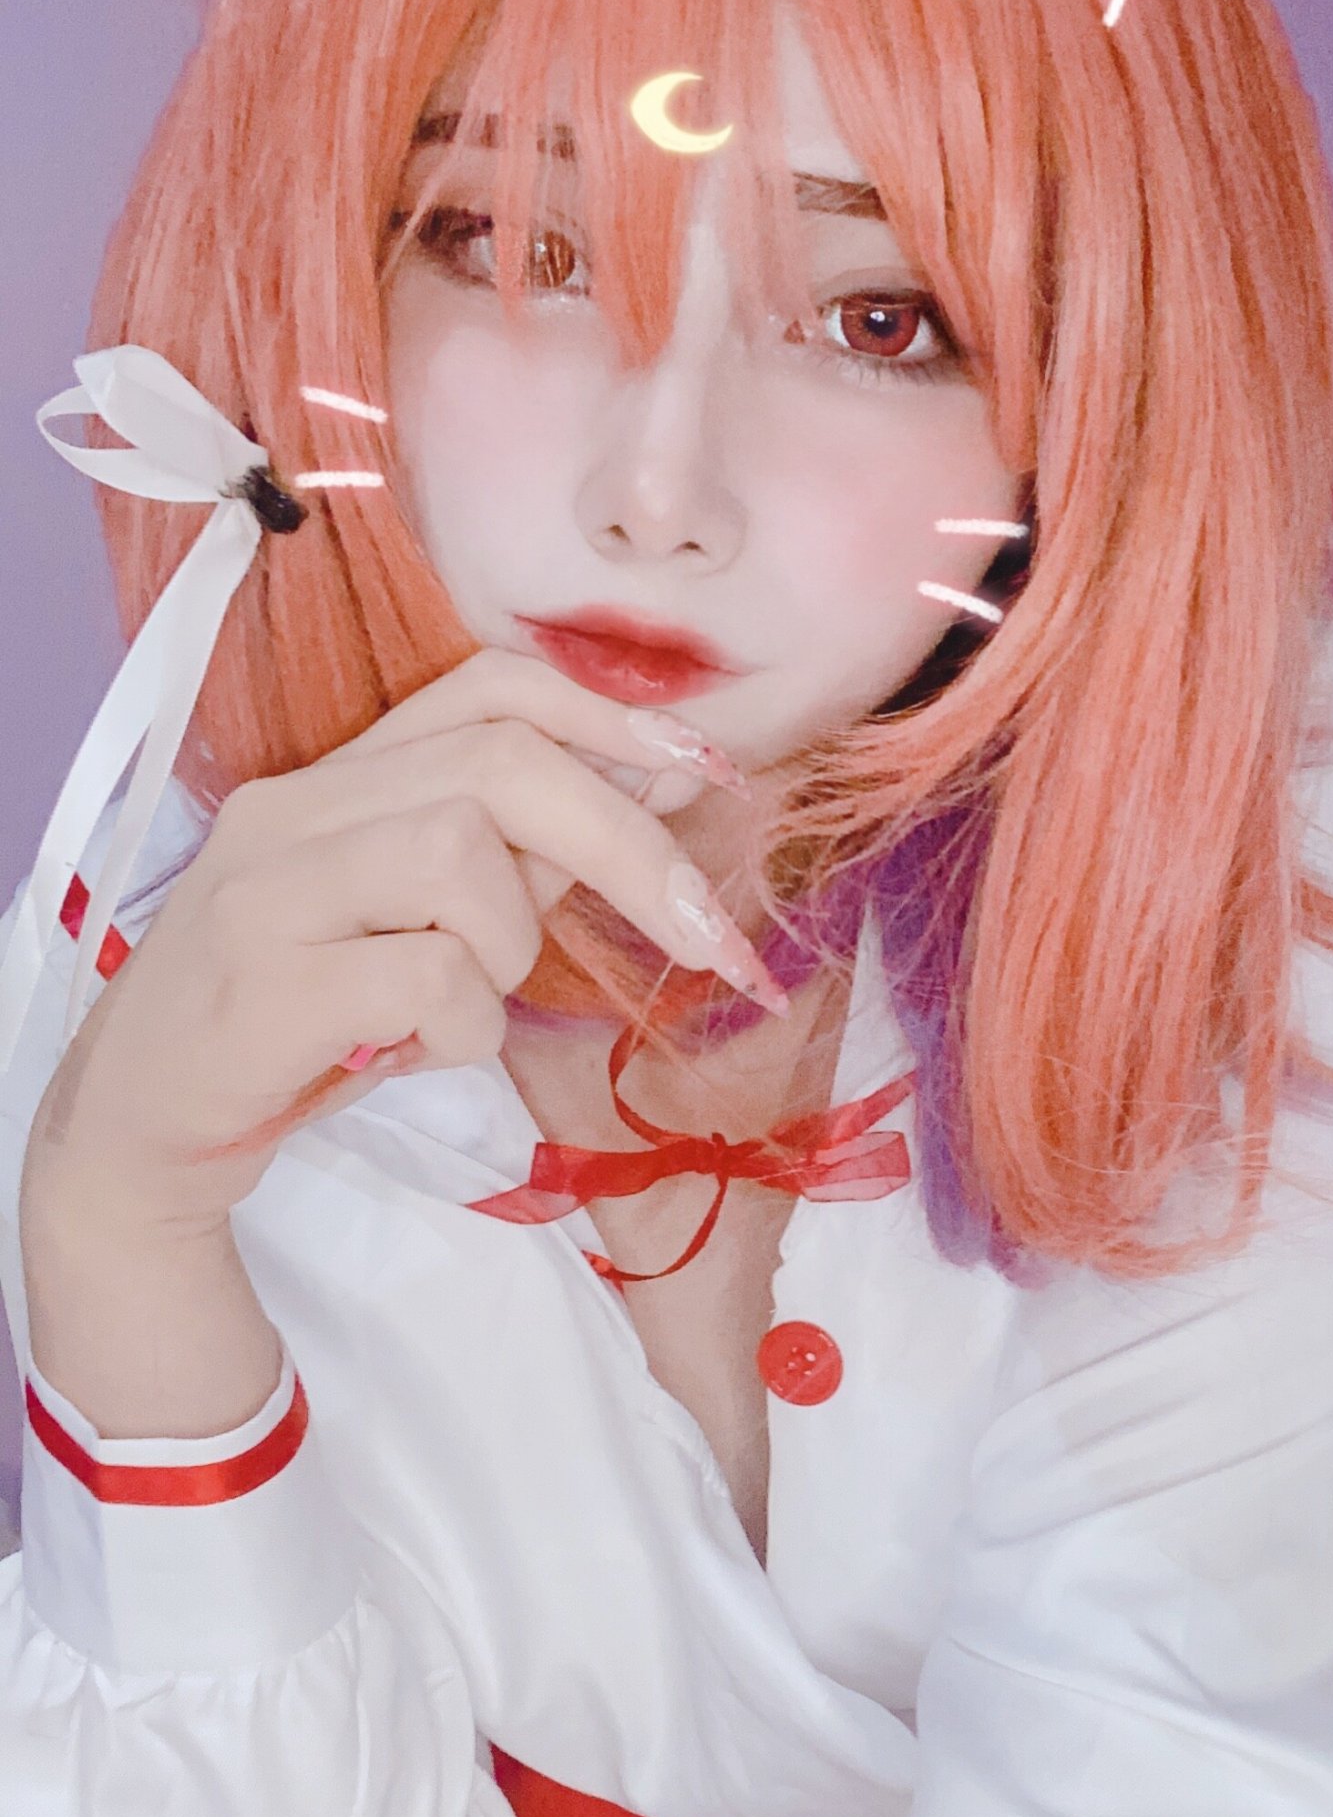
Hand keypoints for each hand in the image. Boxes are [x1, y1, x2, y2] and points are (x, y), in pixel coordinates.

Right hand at [17, 652, 777, 1420]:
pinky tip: (414, 1052)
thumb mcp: (411, 923)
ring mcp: (270, 887)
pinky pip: (428, 974)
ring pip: (461, 855)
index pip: (488, 687)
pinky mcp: (263, 981)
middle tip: (700, 934)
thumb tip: (664, 781)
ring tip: (461, 1007)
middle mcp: (296, 808)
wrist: (143, 1129)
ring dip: (510, 947)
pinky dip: (462, 1028)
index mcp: (336, 778)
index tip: (705, 773)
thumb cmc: (298, 1025)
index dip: (612, 716)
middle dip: (627, 843)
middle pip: (501, 763)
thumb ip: (518, 853)